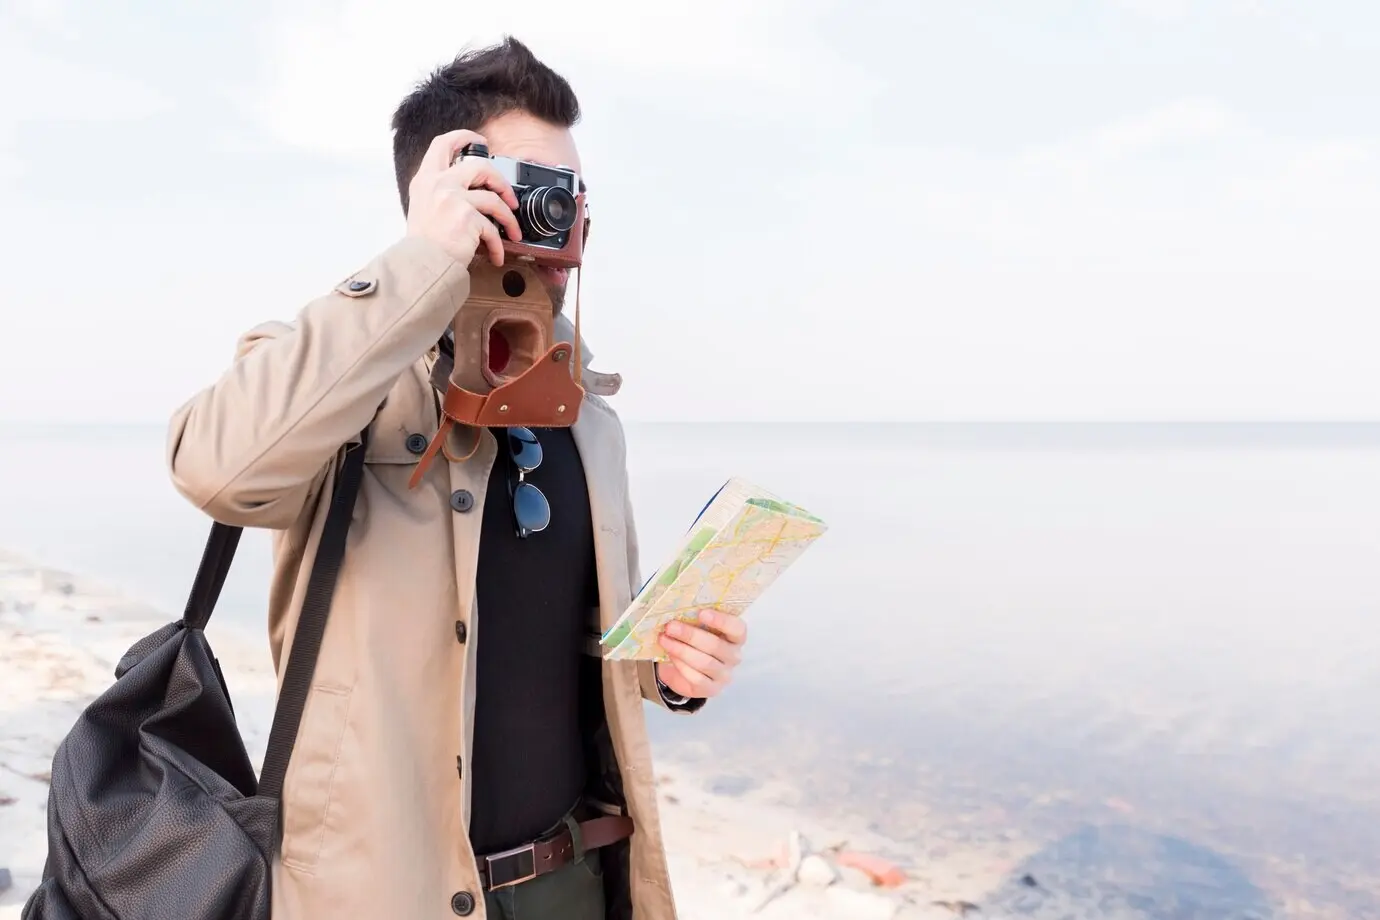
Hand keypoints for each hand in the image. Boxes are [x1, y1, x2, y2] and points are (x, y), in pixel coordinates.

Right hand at [404, 129, 523, 266]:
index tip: (481, 141)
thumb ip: (440, 192)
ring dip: (509, 218)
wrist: (420, 266)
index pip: (443, 144)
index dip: (464, 137)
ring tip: (512, 231)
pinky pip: (493, 229)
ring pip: (494, 200)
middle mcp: (438, 184)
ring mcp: (453, 199)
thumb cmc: (423, 245)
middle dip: (501, 182)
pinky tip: (497, 255)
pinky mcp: (467, 218)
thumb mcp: (423, 207)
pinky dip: (498, 245)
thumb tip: (470, 190)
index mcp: (425, 179)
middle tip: (509, 199)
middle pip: (480, 167)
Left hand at [655, 609, 746, 699]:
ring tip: (664, 640)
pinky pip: (696, 678)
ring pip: (704, 663)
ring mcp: (724, 675)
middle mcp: (734, 656)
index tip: (702, 613)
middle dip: (690, 635)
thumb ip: (694, 620)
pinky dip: (681, 665)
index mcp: (736, 637)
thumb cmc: (694, 642)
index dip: (721, 621)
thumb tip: (676, 609)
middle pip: (716, 645)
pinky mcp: (711, 689)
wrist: (684, 669)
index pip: (737, 629)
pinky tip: (670, 655)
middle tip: (671, 626)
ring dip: (681, 650)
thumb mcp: (697, 628)